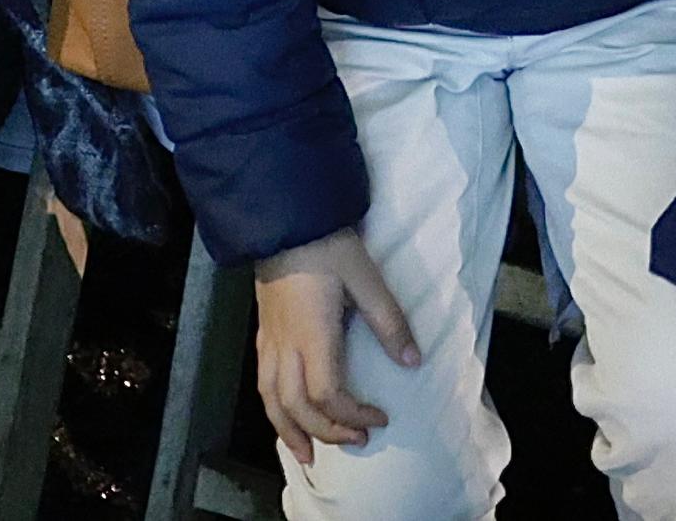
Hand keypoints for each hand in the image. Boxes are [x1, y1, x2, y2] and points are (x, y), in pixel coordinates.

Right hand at [249, 231, 412, 463]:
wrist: (283, 219)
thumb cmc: (327, 247)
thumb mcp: (366, 279)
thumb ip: (389, 322)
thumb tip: (412, 361)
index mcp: (312, 336)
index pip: (328, 395)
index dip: (353, 416)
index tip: (380, 417)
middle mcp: (286, 345)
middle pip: (296, 406)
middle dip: (326, 432)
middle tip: (357, 442)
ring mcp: (270, 340)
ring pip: (270, 399)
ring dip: (288, 432)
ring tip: (306, 455)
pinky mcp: (263, 332)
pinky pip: (262, 382)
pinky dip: (273, 409)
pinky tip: (284, 415)